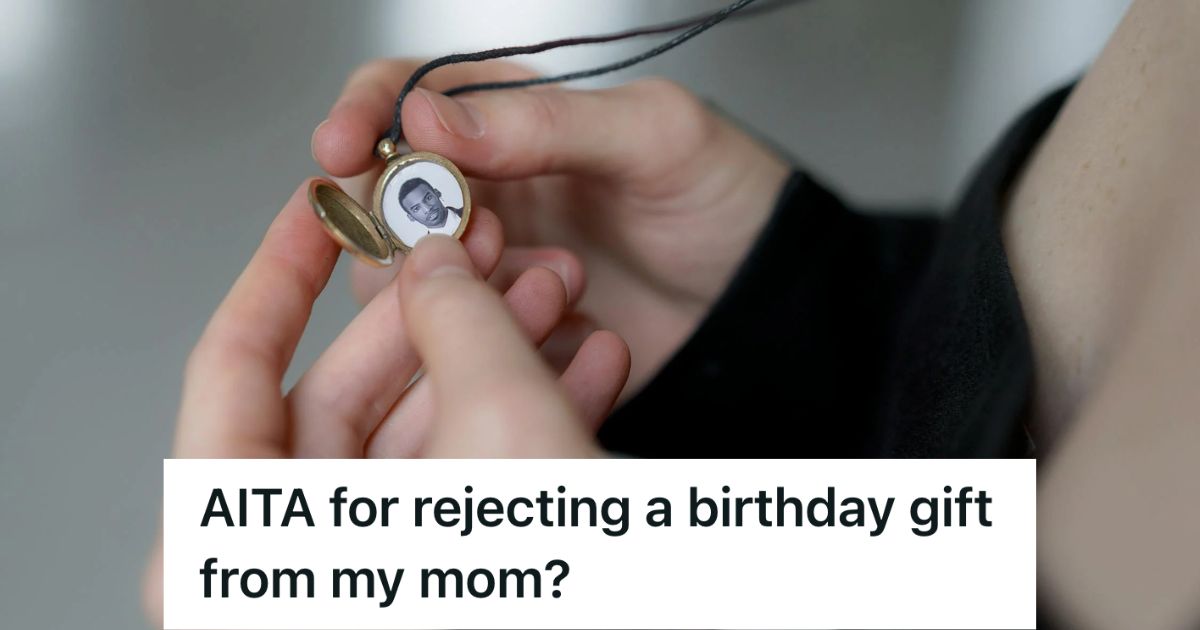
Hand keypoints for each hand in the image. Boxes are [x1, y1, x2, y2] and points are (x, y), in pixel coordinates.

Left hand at [142, 182, 629, 623]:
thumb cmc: (547, 610)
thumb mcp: (506, 432)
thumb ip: (461, 321)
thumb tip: (441, 265)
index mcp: (240, 549)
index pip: (232, 365)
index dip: (284, 267)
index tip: (323, 205)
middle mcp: (286, 575)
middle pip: (341, 400)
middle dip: (438, 313)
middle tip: (487, 252)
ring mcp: (362, 587)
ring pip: (416, 441)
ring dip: (496, 361)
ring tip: (560, 302)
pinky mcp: (433, 592)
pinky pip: (460, 490)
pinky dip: (519, 425)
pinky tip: (582, 369)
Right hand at [313, 59, 790, 391]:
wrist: (765, 305)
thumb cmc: (726, 200)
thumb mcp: (653, 137)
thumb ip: (546, 123)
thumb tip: (433, 118)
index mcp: (515, 118)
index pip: (406, 97)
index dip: (364, 114)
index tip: (342, 145)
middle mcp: (490, 189)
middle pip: (386, 193)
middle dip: (404, 215)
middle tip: (469, 234)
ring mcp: (494, 263)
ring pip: (408, 273)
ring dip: (453, 281)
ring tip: (546, 280)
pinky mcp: (506, 328)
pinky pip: (454, 335)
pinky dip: (484, 332)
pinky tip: (557, 325)